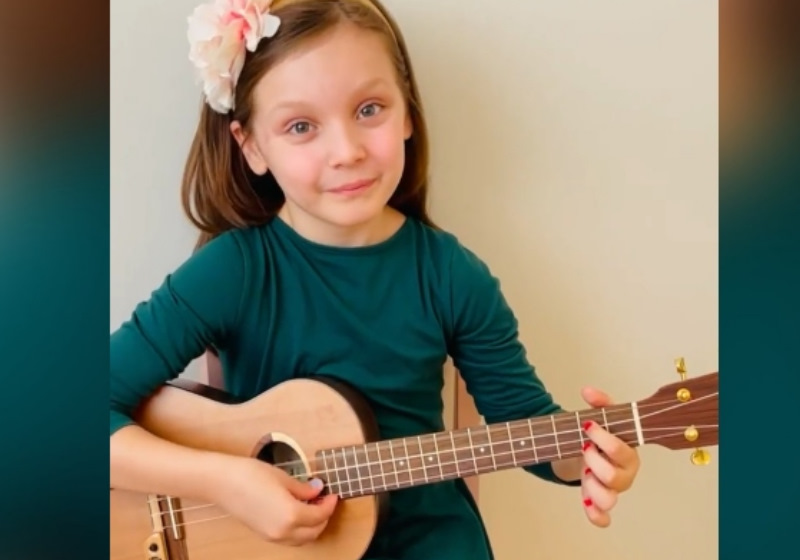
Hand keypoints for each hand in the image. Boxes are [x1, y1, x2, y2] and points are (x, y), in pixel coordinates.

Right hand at [210, 456, 338, 545]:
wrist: (221, 483)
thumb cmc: (249, 475)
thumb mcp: (283, 478)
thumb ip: (303, 488)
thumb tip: (317, 490)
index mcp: (291, 515)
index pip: (320, 515)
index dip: (330, 504)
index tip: (333, 494)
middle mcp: (283, 531)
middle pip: (314, 531)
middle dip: (323, 517)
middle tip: (326, 499)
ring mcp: (272, 536)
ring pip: (301, 538)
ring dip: (312, 525)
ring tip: (313, 505)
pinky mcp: (263, 534)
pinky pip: (289, 538)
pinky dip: (299, 529)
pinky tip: (298, 512)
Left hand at [579, 386, 639, 527]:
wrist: (586, 449)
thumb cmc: (600, 435)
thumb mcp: (601, 416)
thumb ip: (598, 402)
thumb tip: (588, 391)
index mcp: (629, 453)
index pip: (621, 451)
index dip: (603, 439)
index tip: (587, 426)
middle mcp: (624, 475)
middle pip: (613, 478)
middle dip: (593, 461)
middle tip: (584, 448)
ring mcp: (612, 490)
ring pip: (609, 500)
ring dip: (592, 486)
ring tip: (584, 472)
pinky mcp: (598, 501)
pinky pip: (602, 517)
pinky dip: (595, 515)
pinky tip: (585, 503)